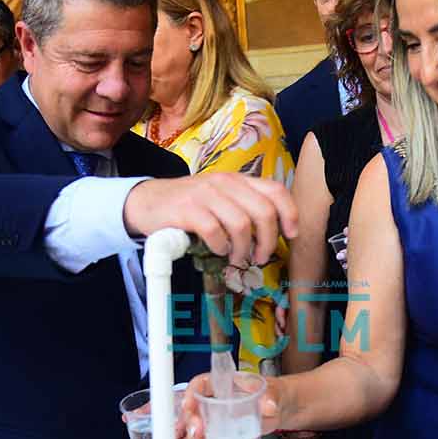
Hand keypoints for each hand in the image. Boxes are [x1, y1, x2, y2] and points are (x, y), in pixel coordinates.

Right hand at [124, 172, 297, 268]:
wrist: (147, 202)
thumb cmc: (189, 206)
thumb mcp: (220, 198)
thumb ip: (244, 207)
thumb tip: (273, 232)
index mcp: (237, 180)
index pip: (276, 190)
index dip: (290, 214)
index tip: (291, 235)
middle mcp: (224, 183)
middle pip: (263, 211)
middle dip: (267, 241)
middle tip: (260, 257)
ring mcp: (205, 194)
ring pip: (241, 224)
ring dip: (243, 249)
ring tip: (236, 258)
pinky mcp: (187, 210)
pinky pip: (214, 231)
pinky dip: (220, 247)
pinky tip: (216, 250)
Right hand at [180, 371, 281, 438]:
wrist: (283, 408)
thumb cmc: (274, 393)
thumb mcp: (273, 391)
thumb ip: (270, 396)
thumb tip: (269, 405)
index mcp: (224, 383)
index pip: (200, 385)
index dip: (191, 394)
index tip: (189, 406)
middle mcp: (217, 401)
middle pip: (195, 410)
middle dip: (192, 423)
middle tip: (199, 433)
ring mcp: (219, 419)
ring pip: (199, 429)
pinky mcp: (225, 434)